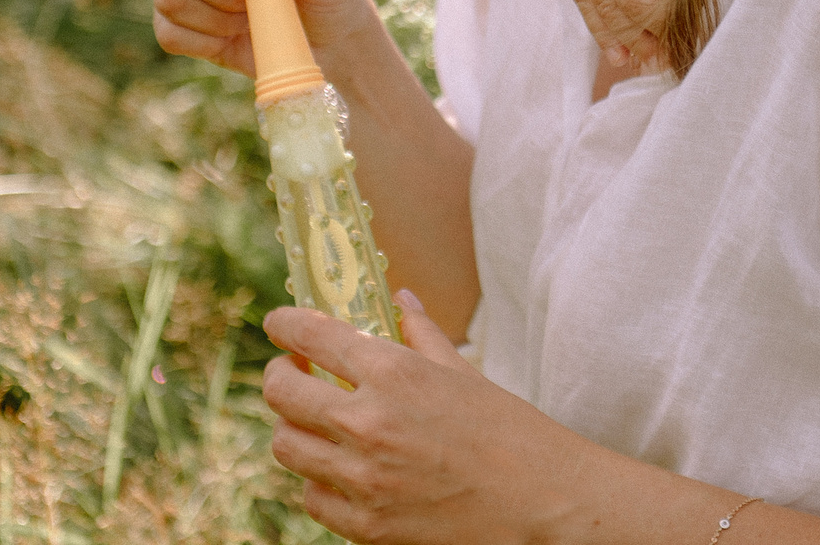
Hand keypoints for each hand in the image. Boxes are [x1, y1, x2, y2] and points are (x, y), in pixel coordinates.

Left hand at [264, 293, 598, 543]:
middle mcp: (368, 422)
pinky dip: (316, 478)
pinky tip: (336, 467)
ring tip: (313, 422)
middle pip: (281, 392)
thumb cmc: (510, 432)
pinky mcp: (365, 525)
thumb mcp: (464, 371)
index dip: (284, 325)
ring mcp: (362, 478)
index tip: (278, 324)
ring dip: (292, 428)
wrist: (541, 502)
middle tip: (290, 373)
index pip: (311, 336)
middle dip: (278, 376)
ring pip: (285, 445)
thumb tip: (399, 298)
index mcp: (394, 373)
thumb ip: (421, 332)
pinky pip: (310, 495)